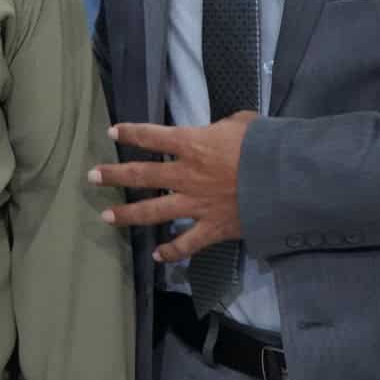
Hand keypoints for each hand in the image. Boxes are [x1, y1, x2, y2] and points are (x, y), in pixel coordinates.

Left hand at [88, 112, 257, 262]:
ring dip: (128, 215)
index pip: (151, 137)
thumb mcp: (242, 124)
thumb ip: (223, 127)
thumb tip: (221, 130)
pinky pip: (187, 244)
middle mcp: (186, 175)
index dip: (130, 133)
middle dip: (114, 176)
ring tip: (106, 217)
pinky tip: (158, 255)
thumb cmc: (265, 146)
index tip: (113, 132)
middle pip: (141, 176)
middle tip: (92, 177)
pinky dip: (172, 251)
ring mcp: (196, 204)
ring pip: (153, 212)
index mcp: (191, 145)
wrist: (287, 181)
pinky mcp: (212, 228)